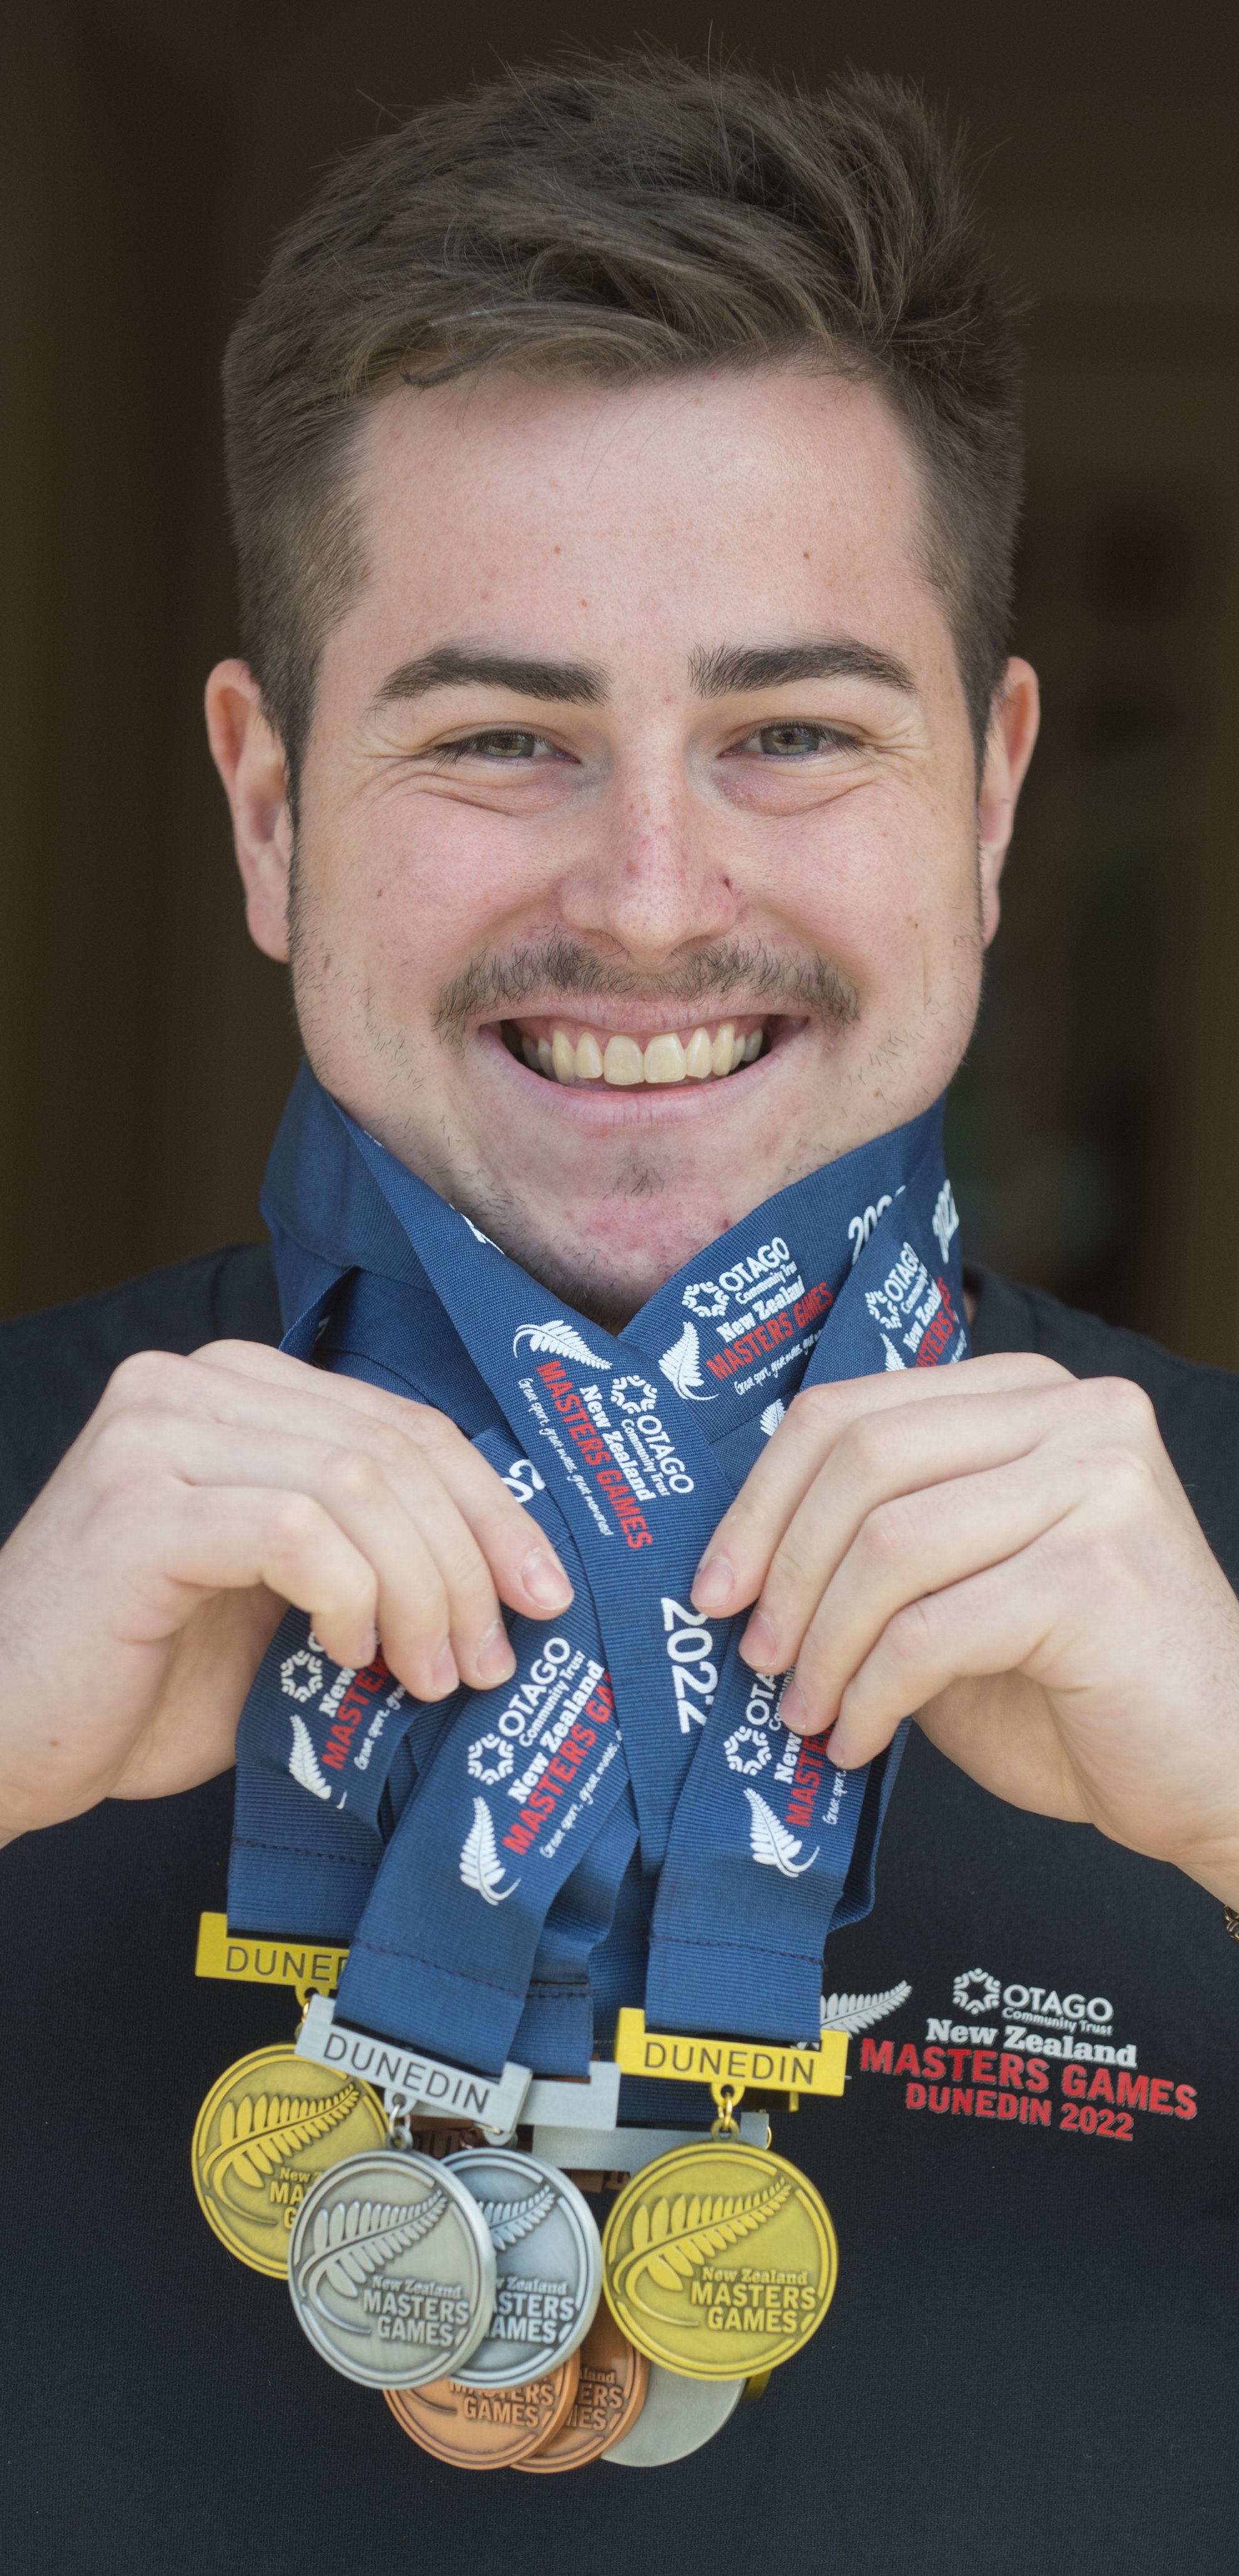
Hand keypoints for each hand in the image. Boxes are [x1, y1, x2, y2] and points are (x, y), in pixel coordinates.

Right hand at [0, 1341, 571, 1839]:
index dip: (491, 1506)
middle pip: (393, 1446)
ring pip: (358, 1482)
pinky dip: (349, 1595)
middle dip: (469, 1557)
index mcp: (236, 1390)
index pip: (402, 1422)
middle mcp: (191, 1385)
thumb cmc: (140, 1681)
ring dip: (420, 1588)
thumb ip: (365, 1556)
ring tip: (431, 1673)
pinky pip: (295, 1527)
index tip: (544, 1592)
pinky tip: (347, 1654)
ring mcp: (156, 1436)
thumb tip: (503, 1580)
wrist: (7, 1739)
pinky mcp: (137, 1508)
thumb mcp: (281, 1599)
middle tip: (491, 1656)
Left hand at [691, 1354, 1238, 1903]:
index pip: (852, 1410)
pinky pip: (930, 1630)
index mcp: (1031, 1393)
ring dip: (823, 1645)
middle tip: (755, 1653)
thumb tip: (739, 1558)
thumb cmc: (1081, 1690)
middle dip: (783, 1567)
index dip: (762, 1499)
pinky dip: (871, 1695)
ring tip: (805, 1711)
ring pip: (889, 1546)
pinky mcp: (1098, 1575)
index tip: (715, 1584)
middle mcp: (1076, 1413)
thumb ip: (882, 1542)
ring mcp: (1098, 1483)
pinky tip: (857, 1739)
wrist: (1217, 1776)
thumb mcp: (962, 1586)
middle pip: (862, 1458)